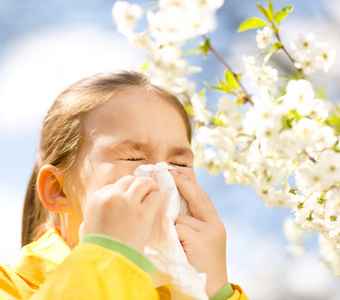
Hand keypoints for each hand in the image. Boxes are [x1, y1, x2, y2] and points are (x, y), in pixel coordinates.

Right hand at [79, 175, 163, 251]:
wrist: (106, 262)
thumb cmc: (95, 248)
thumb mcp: (86, 229)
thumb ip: (90, 219)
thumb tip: (91, 220)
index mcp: (97, 198)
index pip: (114, 185)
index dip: (124, 190)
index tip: (129, 196)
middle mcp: (112, 196)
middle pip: (129, 180)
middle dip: (137, 184)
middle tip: (145, 190)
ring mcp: (128, 203)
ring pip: (143, 183)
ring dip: (150, 185)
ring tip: (154, 191)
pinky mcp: (143, 213)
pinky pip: (155, 197)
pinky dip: (158, 197)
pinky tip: (159, 202)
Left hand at [169, 169, 227, 296]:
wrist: (210, 293)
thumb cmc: (199, 268)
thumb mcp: (201, 242)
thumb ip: (192, 225)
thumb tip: (173, 206)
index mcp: (215, 225)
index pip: (202, 198)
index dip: (189, 184)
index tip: (176, 172)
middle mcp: (215, 225)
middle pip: (197, 197)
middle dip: (182, 183)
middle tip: (168, 171)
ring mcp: (209, 232)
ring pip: (182, 218)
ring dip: (174, 228)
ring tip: (179, 246)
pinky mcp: (200, 240)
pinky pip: (178, 229)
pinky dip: (173, 237)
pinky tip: (179, 250)